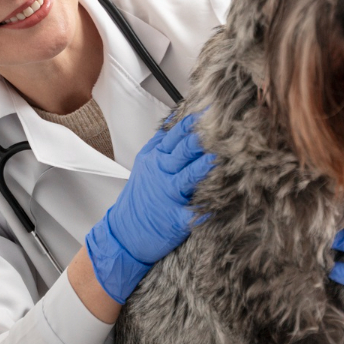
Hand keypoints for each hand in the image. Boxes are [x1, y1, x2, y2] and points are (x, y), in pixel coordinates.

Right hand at [84, 114, 215, 303]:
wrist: (124, 233)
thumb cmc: (140, 197)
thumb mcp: (145, 164)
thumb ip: (161, 143)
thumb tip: (176, 118)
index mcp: (156, 158)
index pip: (176, 135)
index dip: (193, 122)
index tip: (210, 109)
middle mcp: (162, 173)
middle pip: (182, 151)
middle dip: (200, 138)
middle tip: (219, 126)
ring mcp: (168, 196)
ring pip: (187, 177)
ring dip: (202, 168)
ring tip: (218, 157)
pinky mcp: (174, 219)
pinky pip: (190, 214)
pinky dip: (203, 210)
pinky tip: (216, 206)